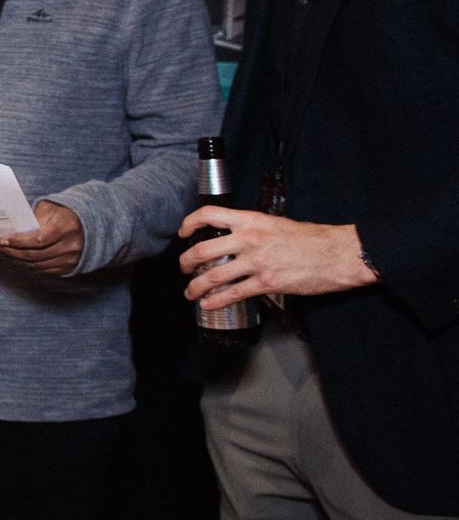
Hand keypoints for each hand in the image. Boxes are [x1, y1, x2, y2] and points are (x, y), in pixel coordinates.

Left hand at [0, 201, 84, 275]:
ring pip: (36, 265)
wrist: (90, 227)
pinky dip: (26, 265)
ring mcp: (69, 260)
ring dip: (16, 260)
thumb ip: (32, 218)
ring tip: (3, 252)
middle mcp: (70, 246)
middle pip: (34, 255)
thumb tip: (11, 230)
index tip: (3, 239)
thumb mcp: (50, 209)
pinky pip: (42, 270)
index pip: (39, 239)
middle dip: (11, 251)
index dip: (19, 241)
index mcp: (66, 227)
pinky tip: (16, 258)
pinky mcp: (67, 268)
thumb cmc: (65, 214)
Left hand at [178, 208, 377, 309]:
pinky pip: (232, 294)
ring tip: (190, 292)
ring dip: (195, 287)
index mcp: (251, 221)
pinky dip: (215, 301)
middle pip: (202, 251)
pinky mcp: (266, 283)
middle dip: (185, 262)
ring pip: (212, 276)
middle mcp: (248, 239)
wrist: (337, 254)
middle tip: (183, 268)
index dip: (189, 223)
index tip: (183, 233)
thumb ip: (253, 229)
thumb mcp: (276, 223)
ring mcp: (256, 262)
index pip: (210, 214)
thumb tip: (235, 237)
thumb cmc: (311, 239)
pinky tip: (207, 304)